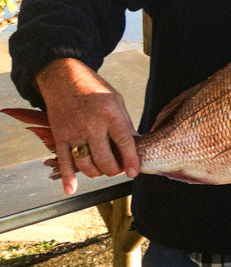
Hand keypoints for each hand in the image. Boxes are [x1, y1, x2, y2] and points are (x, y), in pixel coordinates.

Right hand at [35, 59, 139, 194]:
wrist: (63, 78)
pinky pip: (63, 162)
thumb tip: (135, 146)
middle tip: (117, 169)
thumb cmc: (93, 89)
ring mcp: (74, 132)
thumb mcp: (116, 102)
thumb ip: (124, 125)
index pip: (125, 144)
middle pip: (105, 160)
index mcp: (111, 115)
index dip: (131, 161)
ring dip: (96, 173)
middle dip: (113, 170)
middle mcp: (92, 125)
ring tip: (102, 169)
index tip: (133, 172)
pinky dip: (67, 178)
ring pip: (86, 165)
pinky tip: (71, 189)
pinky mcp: (59, 136)